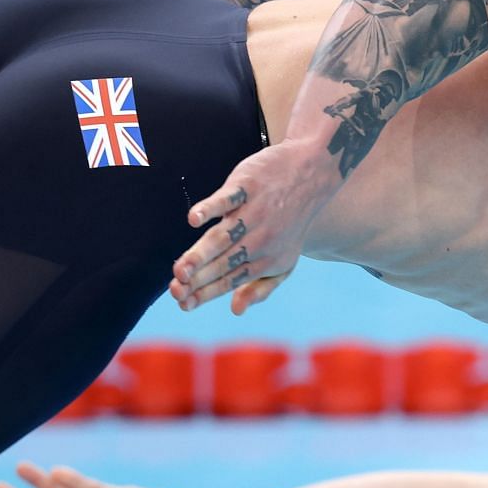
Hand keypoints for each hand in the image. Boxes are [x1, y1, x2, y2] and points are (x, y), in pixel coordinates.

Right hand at [170, 139, 332, 314]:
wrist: (313, 177)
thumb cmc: (290, 225)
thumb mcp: (284, 262)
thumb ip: (260, 288)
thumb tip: (236, 310)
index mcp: (265, 261)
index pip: (230, 280)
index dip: (205, 293)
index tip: (182, 303)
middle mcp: (259, 240)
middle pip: (224, 262)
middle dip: (198, 278)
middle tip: (174, 290)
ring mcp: (253, 212)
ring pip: (224, 236)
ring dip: (201, 254)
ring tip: (181, 270)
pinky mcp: (248, 185)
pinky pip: (229, 199)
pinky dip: (211, 208)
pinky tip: (194, 219)